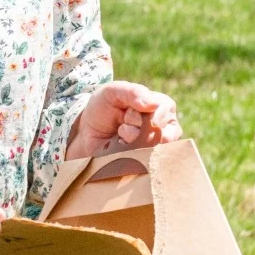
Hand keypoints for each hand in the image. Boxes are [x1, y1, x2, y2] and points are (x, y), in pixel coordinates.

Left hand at [67, 81, 181, 159]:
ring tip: (121, 137)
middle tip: (122, 126)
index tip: (125, 112)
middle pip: (159, 133)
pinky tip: (120, 148)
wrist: (87, 130)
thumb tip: (154, 105)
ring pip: (152, 149)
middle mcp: (167, 128)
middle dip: (134, 130)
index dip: (138, 115)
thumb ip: (132, 92)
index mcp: (163, 106)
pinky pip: (144, 162)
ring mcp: (159, 147)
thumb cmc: (104, 106)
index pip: (162, 113)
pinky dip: (128, 155)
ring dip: (130, 143)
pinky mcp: (148, 162)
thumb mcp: (113, 92)